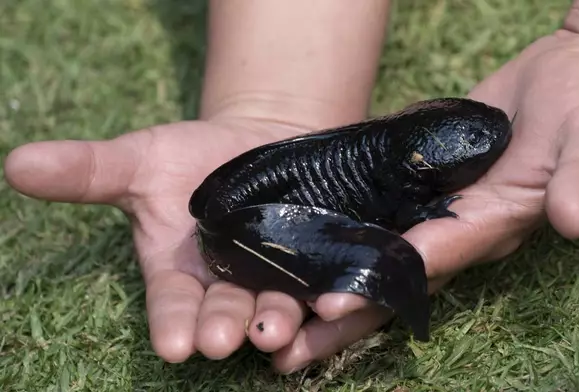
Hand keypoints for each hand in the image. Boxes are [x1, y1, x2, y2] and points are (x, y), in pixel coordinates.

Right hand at [4, 116, 376, 371]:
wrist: (261, 140)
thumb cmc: (193, 156)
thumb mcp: (141, 159)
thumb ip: (89, 170)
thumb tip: (16, 161)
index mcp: (181, 274)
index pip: (173, 307)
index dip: (173, 324)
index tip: (175, 343)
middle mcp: (228, 285)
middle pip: (226, 313)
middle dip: (224, 325)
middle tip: (225, 337)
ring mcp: (276, 278)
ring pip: (276, 306)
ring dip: (277, 319)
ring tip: (276, 327)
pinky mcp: (319, 262)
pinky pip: (325, 284)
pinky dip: (329, 296)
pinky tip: (335, 301)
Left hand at [258, 29, 578, 371]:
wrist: (574, 77)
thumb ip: (578, 177)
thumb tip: (571, 219)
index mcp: (494, 222)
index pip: (431, 260)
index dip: (381, 283)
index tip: (330, 304)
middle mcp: (460, 226)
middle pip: (392, 279)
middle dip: (342, 314)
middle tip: (282, 346)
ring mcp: (438, 207)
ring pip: (376, 254)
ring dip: (329, 283)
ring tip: (275, 310)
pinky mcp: (422, 182)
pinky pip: (378, 216)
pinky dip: (342, 236)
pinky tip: (300, 246)